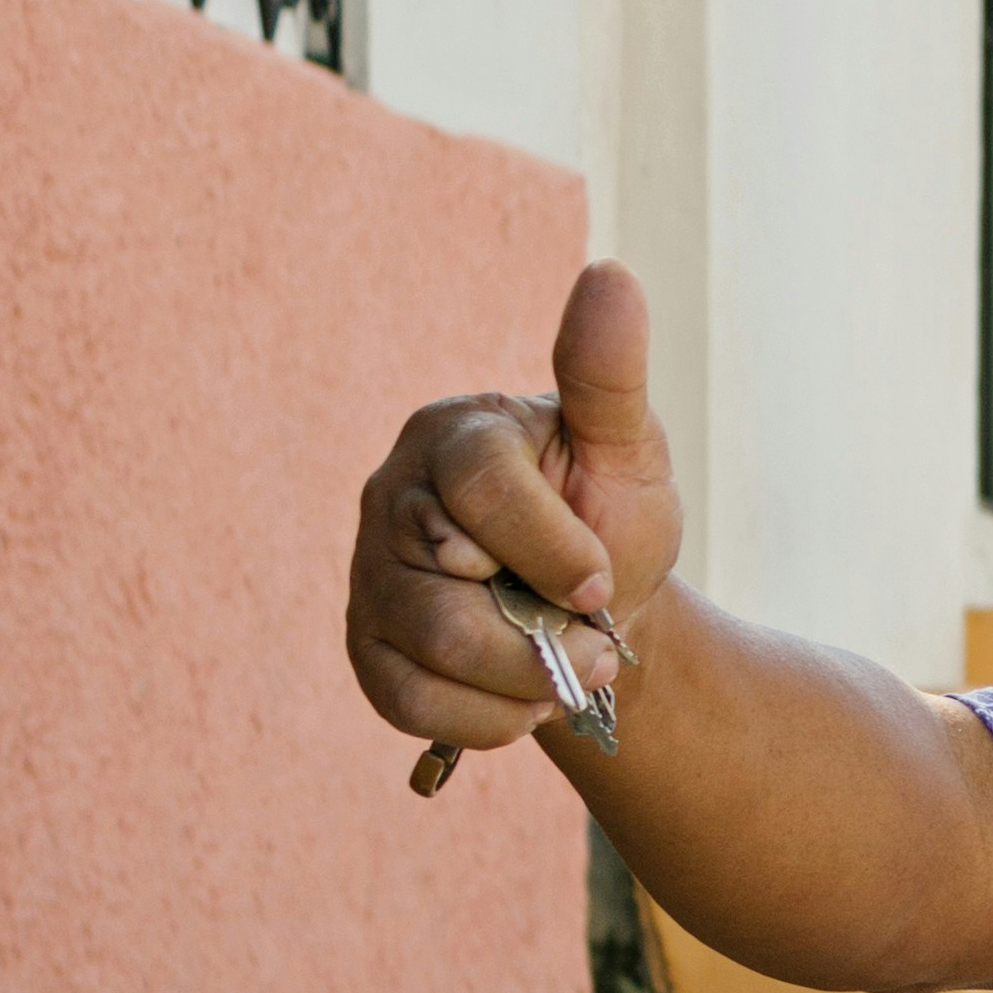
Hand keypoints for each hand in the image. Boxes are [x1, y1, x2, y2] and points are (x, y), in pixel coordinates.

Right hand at [344, 262, 680, 761]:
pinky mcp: (365, 644)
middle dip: (541, 629)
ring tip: (567, 668)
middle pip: (445, 582)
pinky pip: (405, 699)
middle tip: (596, 634)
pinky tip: (520, 698)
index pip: (480, 488)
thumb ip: (609, 375)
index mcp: (453, 435)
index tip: (600, 582)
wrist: (597, 613)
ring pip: (427, 647)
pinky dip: (483, 718)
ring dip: (522, 680)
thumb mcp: (628, 448)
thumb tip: (611, 274)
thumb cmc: (610, 515)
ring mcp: (369, 572)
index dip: (551, 548)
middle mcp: (392, 497)